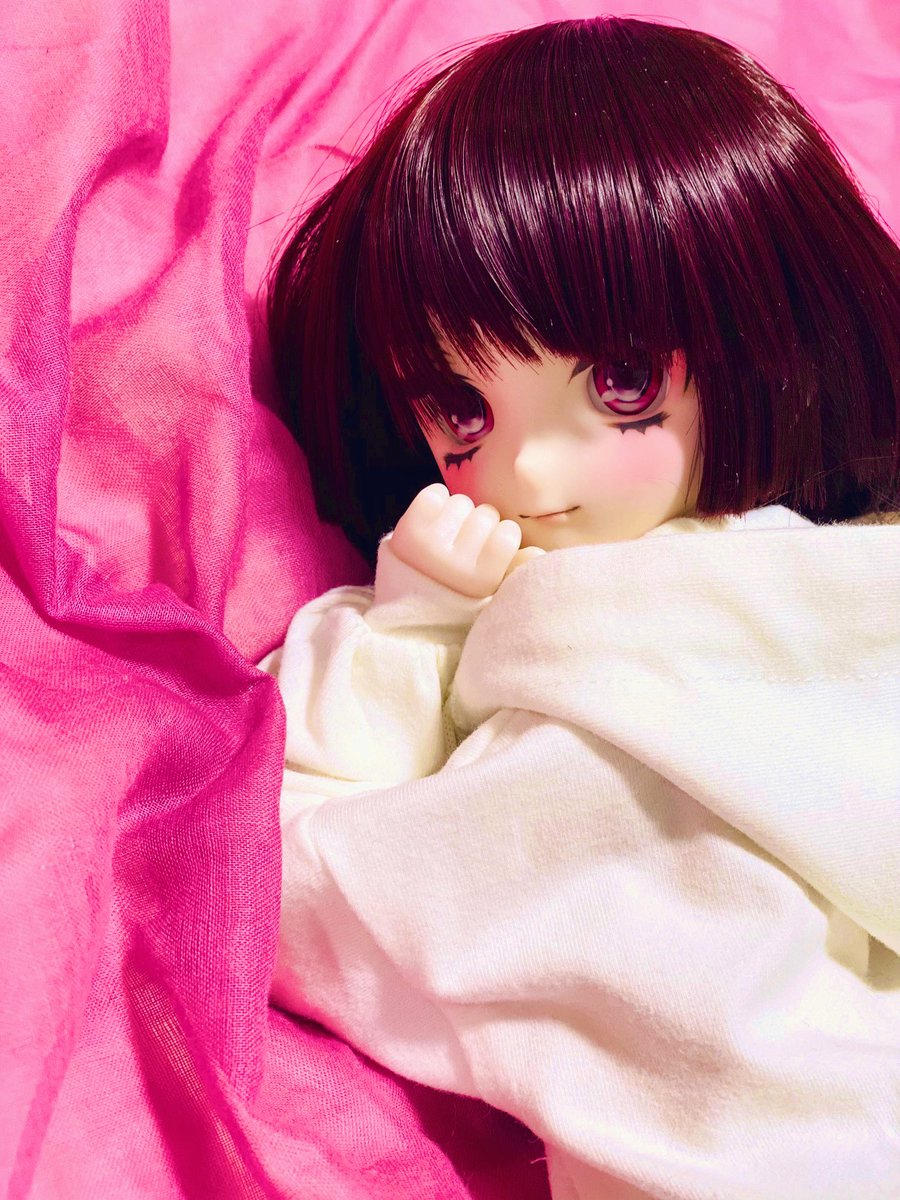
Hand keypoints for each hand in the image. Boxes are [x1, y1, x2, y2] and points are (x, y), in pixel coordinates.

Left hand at [390, 484, 526, 598]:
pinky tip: (432, 520)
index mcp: (481, 580)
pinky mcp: (409, 529)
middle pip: (486, 514)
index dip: (500, 536)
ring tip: (446, 533)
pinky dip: (434, 500)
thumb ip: (515, 569)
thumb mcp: (491, 588)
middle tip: (464, 542)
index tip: (487, 550)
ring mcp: (430, 546)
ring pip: (461, 502)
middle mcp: (456, 565)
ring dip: (456, 513)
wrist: (405, 597)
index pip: (508, 533)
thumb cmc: (457, 589)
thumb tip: (538, 553)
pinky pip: (434, 494)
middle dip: (478, 524)